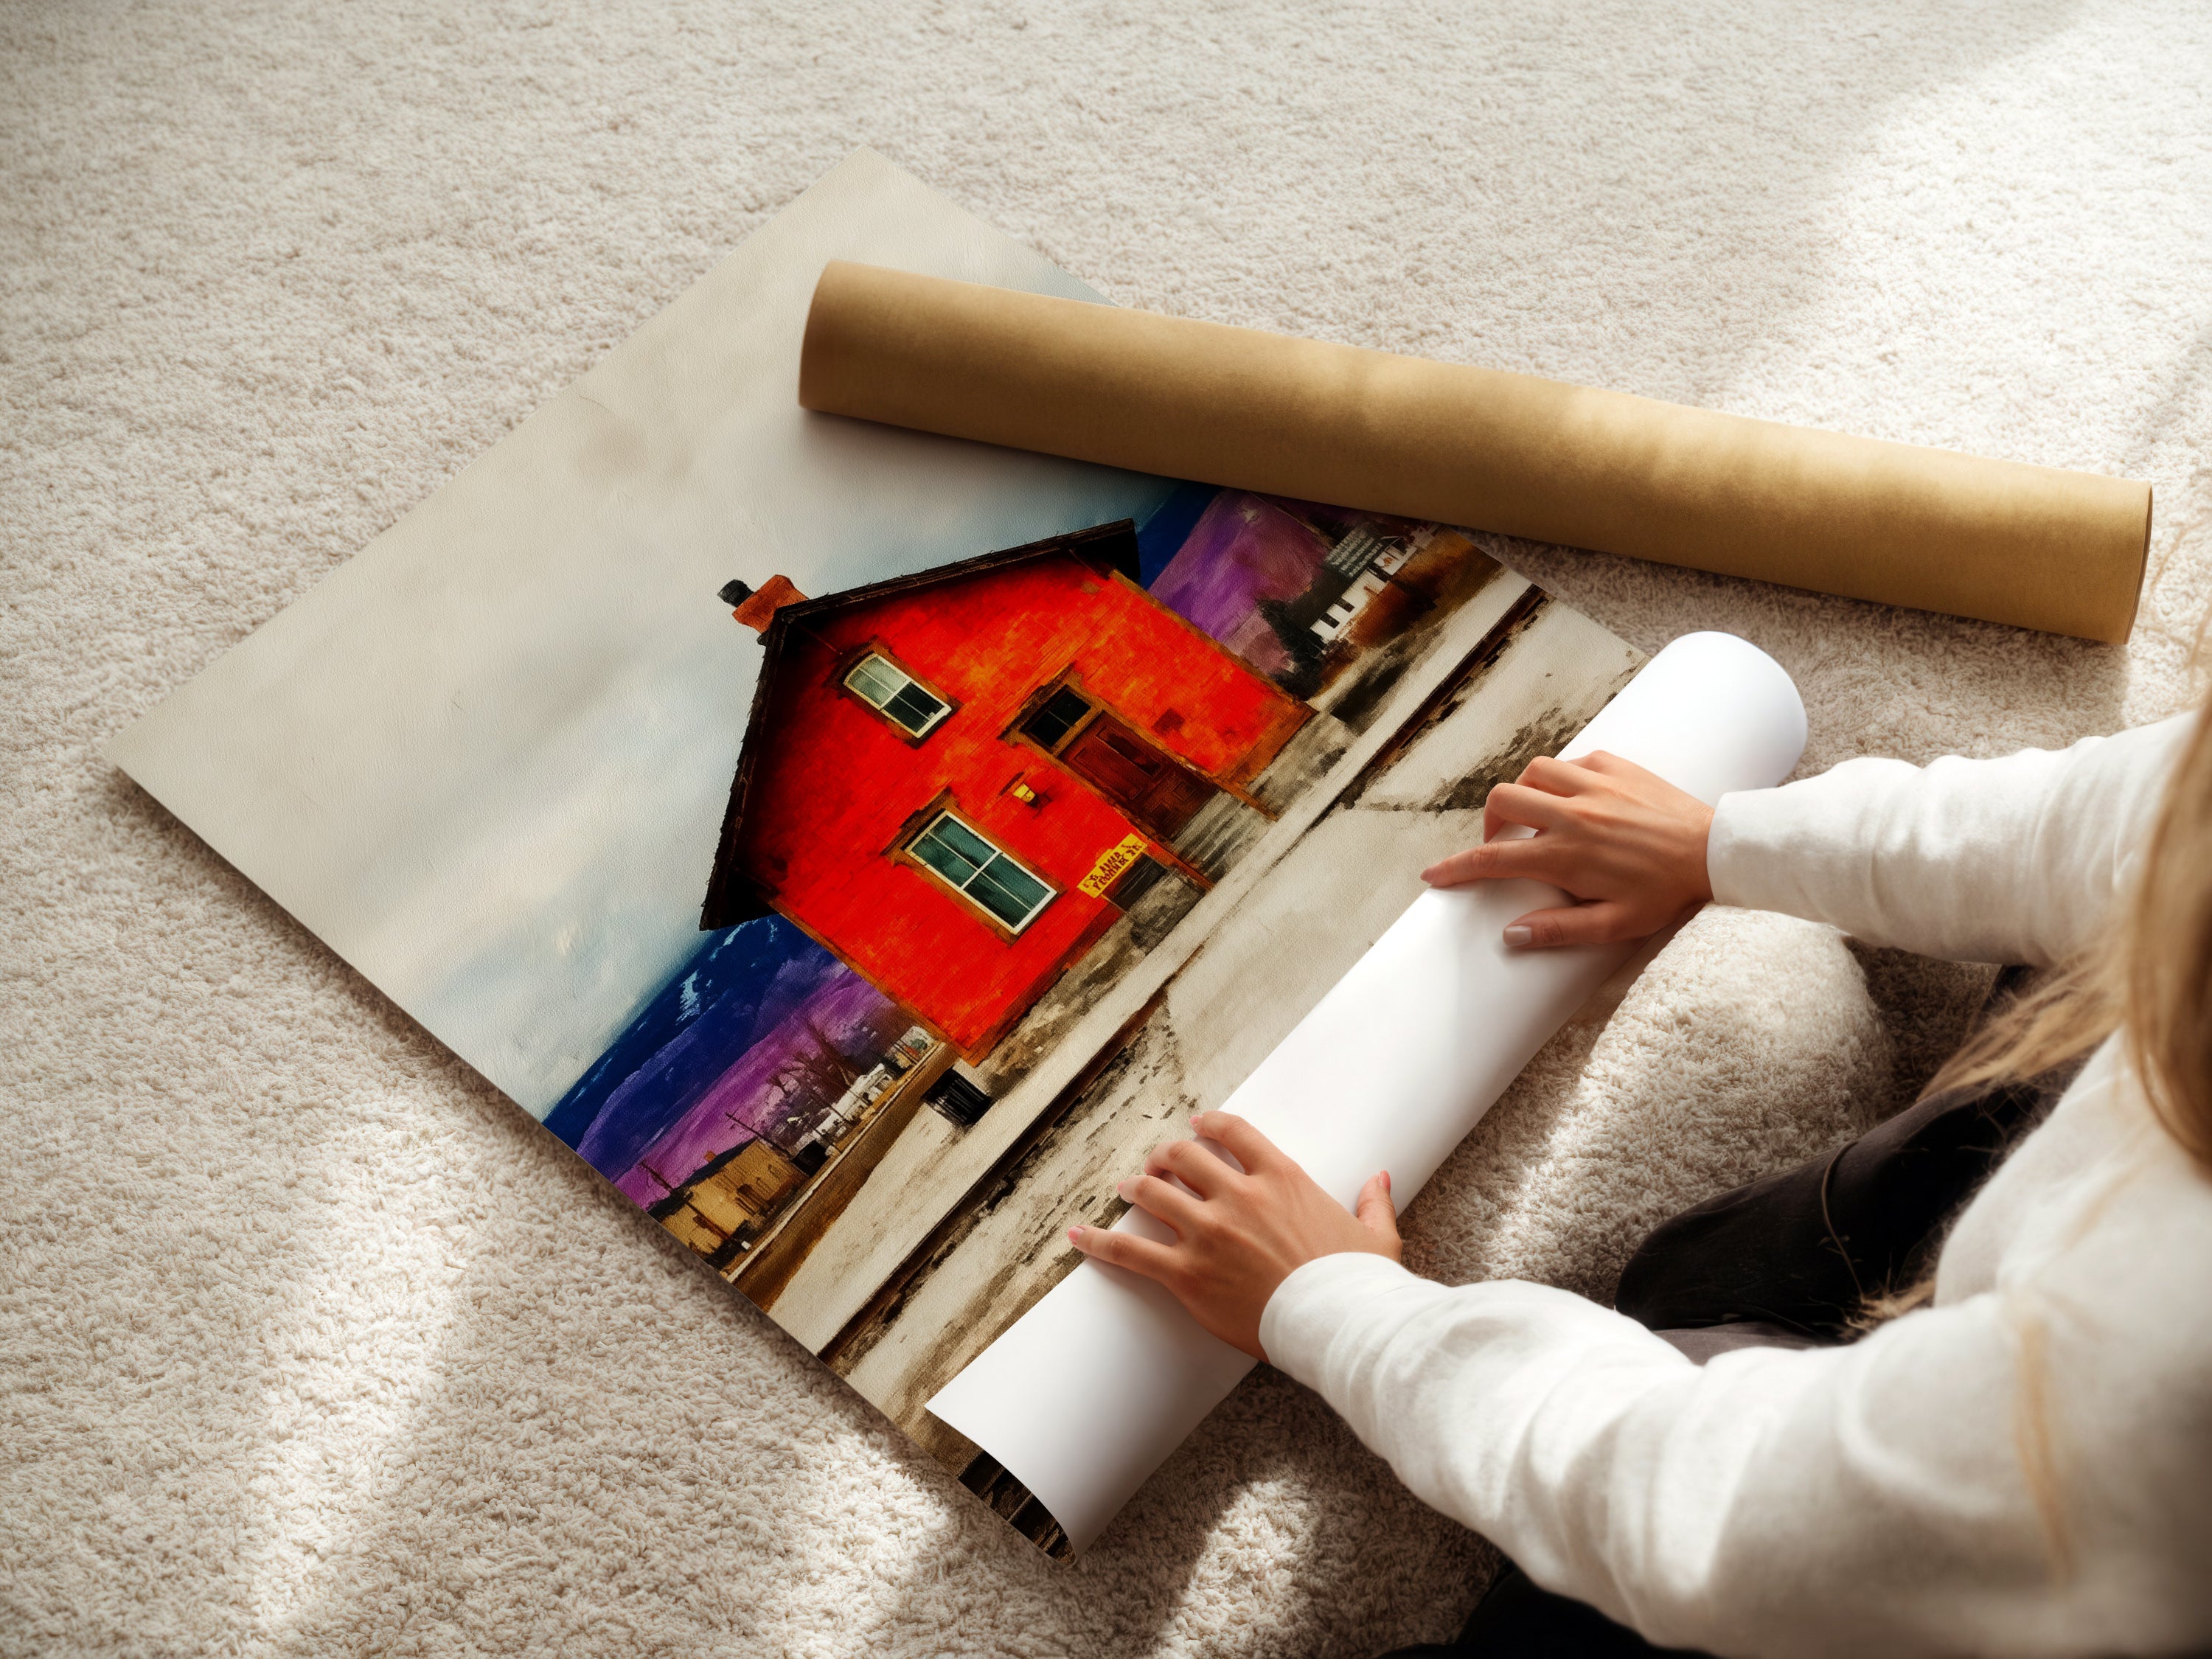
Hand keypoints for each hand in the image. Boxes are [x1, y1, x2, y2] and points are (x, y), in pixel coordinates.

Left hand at [1067, 1110, 1399, 1360]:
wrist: (1340, 1325)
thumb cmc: (1359, 1284)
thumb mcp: (1375, 1236)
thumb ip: (1372, 1201)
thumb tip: (1380, 1178)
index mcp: (1282, 1179)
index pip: (1233, 1133)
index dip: (1208, 1125)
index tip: (1196, 1125)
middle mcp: (1239, 1196)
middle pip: (1183, 1157)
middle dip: (1165, 1156)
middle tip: (1157, 1163)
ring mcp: (1209, 1233)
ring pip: (1153, 1193)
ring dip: (1135, 1186)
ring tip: (1124, 1187)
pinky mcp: (1187, 1274)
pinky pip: (1131, 1251)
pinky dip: (1099, 1241)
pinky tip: (1078, 1234)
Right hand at [1420, 751, 1713, 948]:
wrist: (1716, 851)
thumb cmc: (1667, 893)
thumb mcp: (1615, 925)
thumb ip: (1559, 930)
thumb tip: (1511, 935)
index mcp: (1566, 855)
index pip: (1493, 860)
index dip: (1456, 868)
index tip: (1433, 875)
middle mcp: (1572, 814)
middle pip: (1502, 801)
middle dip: (1489, 823)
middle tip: (1502, 844)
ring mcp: (1593, 785)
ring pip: (1532, 772)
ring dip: (1524, 794)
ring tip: (1536, 817)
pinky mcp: (1615, 766)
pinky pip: (1571, 761)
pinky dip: (1561, 778)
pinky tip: (1574, 798)